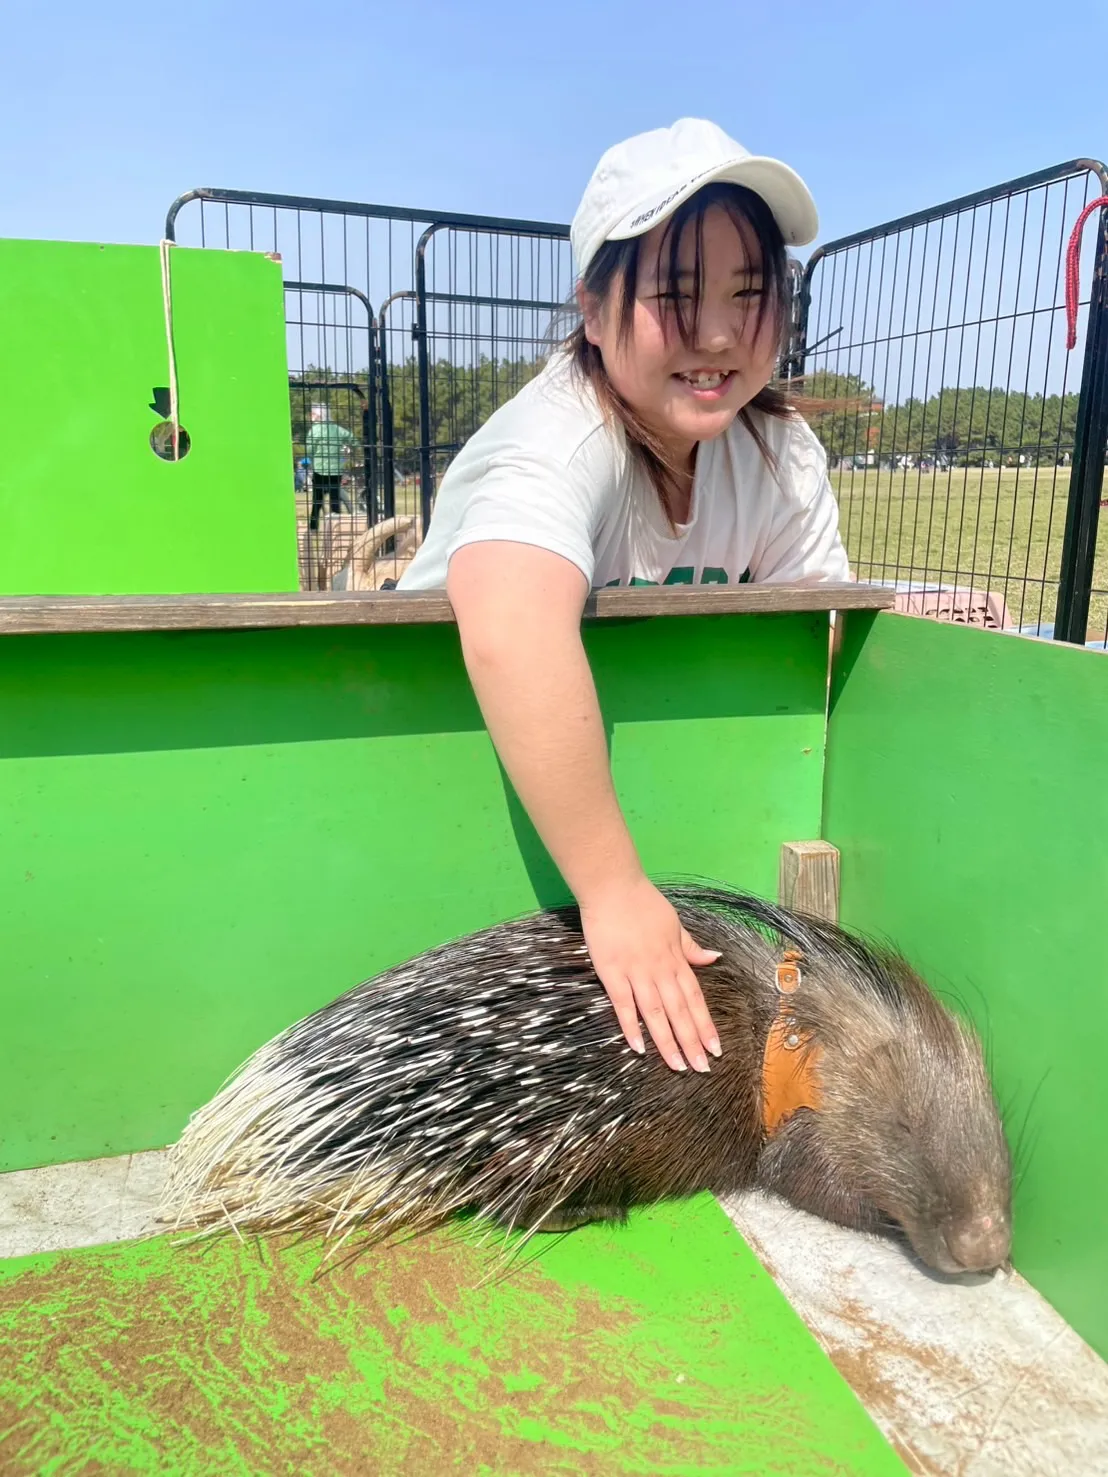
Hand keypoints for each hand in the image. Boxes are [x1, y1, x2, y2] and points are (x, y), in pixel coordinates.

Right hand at [578, 876, 721, 1072]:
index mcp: (676, 959)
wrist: (614, 887)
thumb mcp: (675, 923)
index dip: (705, 1024)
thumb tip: (715, 958)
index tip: (716, 1048)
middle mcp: (661, 970)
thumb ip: (691, 946)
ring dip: (668, 1041)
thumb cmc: (644, 903)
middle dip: (692, 1041)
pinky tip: (638, 1048)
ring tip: (678, 1065)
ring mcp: (636, 972)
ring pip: (656, 1013)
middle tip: (702, 1068)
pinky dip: (631, 1026)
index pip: (695, 998)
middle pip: (679, 1011)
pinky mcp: (612, 972)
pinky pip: (624, 1004)